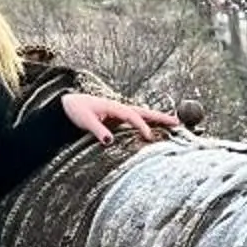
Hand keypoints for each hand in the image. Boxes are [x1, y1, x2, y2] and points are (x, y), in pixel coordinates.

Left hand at [59, 90, 180, 144]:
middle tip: (177, 122)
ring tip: (174, 124)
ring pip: (143, 115)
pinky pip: (137, 120)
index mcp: (113, 106)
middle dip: (160, 117)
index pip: (132, 116)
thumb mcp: (85, 120)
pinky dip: (148, 123)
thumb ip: (97, 130)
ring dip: (157, 119)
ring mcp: (120, 112)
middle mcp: (120, 108)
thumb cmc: (76, 110)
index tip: (148, 137)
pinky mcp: (118, 118)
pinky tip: (155, 131)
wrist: (69, 105)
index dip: (141, 126)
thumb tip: (109, 141)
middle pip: (144, 112)